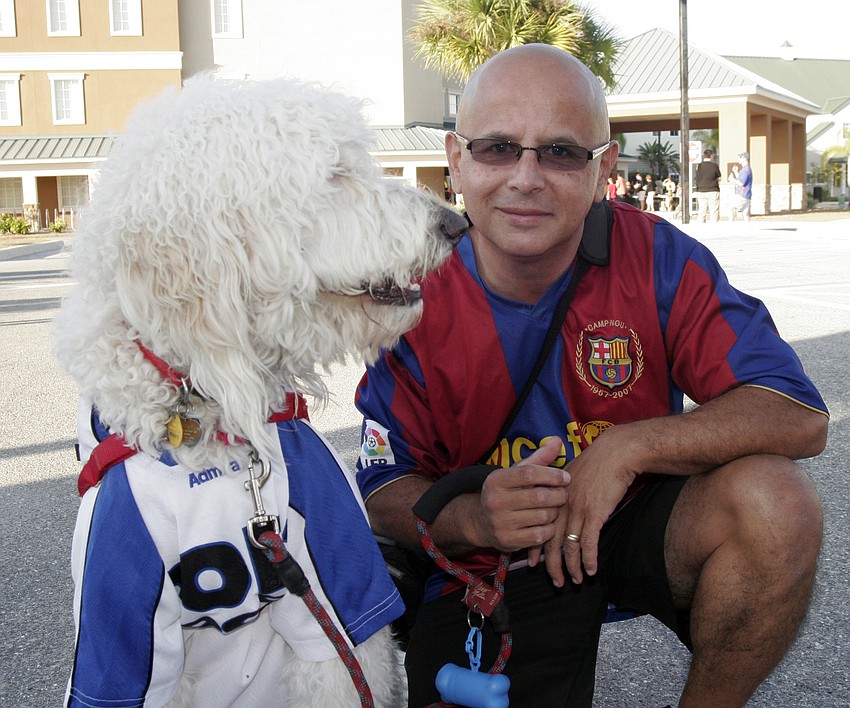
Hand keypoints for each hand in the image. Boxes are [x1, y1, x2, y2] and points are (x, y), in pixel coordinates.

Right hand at [473, 437, 569, 552]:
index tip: (565, 477)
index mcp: (496, 480)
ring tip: (555, 508)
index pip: (529, 474)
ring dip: (555, 512)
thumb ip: (538, 458)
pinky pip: (540, 535)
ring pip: (543, 516)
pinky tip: (548, 523)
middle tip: (564, 494)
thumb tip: (558, 441)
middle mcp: (495, 501)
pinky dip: (550, 529)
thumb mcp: (515, 473)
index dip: (552, 475)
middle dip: (558, 495)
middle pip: (539, 497)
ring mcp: (500, 523)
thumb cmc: (505, 493)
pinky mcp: (508, 541)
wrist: (480, 522)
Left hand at [540, 427, 637, 586]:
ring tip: (576, 581)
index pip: (540, 527)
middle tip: (555, 581)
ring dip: (572, 567)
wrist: (616, 453)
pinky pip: (588, 543)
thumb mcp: (572, 475)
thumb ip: (564, 493)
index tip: (533, 562)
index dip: (536, 547)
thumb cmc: (597, 463)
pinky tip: (592, 570)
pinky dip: (589, 559)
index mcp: (555, 496)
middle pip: (552, 541)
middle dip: (552, 565)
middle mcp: (562, 505)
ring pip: (569, 547)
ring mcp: (577, 511)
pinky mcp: (594, 514)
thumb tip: (563, 506)